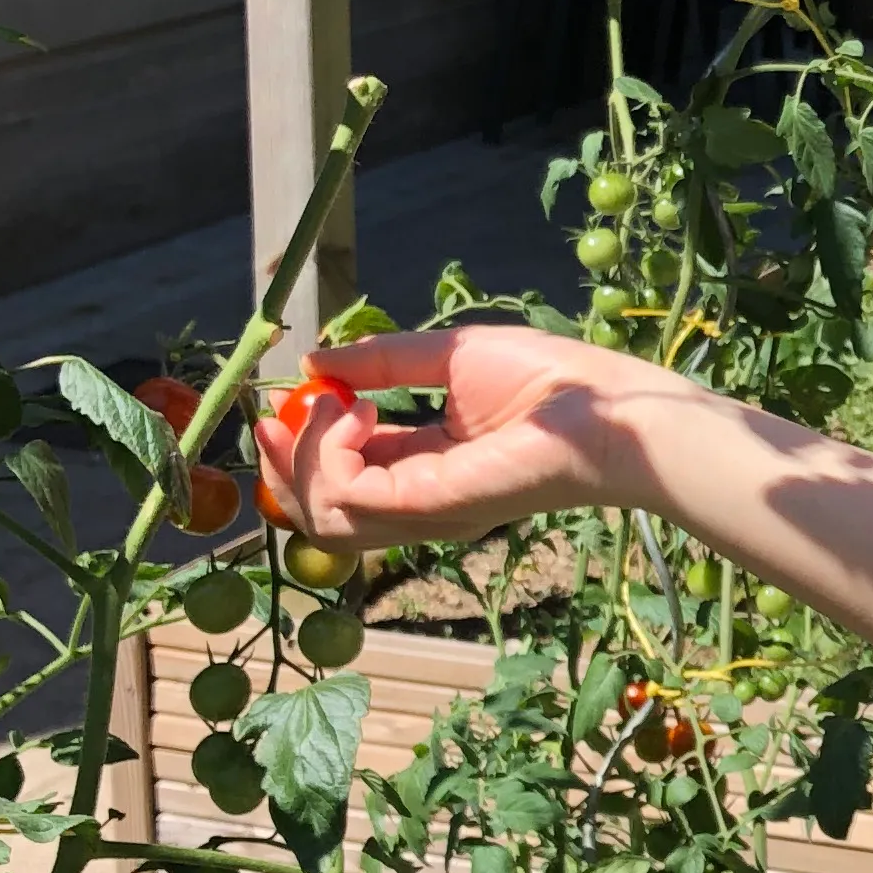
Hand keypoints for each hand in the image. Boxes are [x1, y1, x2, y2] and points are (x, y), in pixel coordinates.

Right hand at [263, 328, 670, 552]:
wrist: (603, 407)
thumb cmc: (548, 379)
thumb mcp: (448, 356)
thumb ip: (382, 360)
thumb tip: (314, 361)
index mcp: (424, 466)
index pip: (341, 477)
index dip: (300, 445)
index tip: (283, 402)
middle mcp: (418, 501)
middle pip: (320, 512)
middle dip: (280, 466)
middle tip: (268, 419)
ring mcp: (422, 512)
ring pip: (321, 516)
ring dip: (300, 456)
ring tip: (328, 405)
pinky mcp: (428, 506)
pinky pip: (344, 496)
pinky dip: (328, 451)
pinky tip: (356, 411)